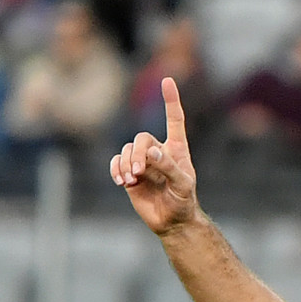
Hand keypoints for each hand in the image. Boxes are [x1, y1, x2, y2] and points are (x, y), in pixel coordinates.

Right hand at [110, 77, 198, 234]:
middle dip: (137, 153)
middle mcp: (158, 151)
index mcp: (176, 149)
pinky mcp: (129, 173)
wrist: (172, 221)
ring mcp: (142, 162)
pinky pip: (117, 161)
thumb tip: (150, 151)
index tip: (167, 80)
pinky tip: (122, 181)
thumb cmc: (183, 201)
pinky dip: (116, 169)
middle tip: (139, 173)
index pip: (174, 120)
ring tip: (132, 180)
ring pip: (127, 150)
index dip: (171, 100)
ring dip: (127, 163)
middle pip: (141, 138)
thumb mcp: (182, 185)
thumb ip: (168, 166)